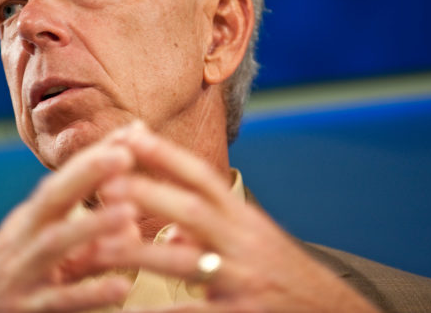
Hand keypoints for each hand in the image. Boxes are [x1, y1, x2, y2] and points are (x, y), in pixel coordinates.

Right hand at [0, 135, 139, 312]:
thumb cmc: (10, 282)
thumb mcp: (42, 251)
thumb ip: (85, 236)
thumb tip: (131, 221)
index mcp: (32, 220)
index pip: (65, 178)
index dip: (97, 155)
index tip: (134, 132)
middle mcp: (24, 239)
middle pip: (53, 197)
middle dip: (88, 172)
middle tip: (125, 154)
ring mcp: (20, 274)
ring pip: (54, 244)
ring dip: (91, 225)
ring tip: (128, 213)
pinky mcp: (21, 310)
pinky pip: (57, 302)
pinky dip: (89, 294)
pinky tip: (121, 289)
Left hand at [100, 122, 380, 312]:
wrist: (331, 312)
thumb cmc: (281, 272)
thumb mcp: (252, 239)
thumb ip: (213, 226)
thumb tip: (169, 227)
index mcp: (243, 218)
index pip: (202, 176)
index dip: (166, 154)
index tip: (129, 135)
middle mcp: (244, 242)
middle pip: (193, 209)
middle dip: (149, 193)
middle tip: (104, 183)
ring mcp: (243, 280)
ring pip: (187, 262)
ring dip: (141, 253)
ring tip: (99, 248)